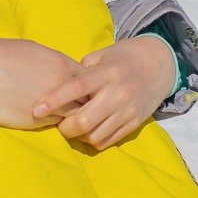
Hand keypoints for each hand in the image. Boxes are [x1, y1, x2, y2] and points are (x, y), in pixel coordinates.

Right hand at [0, 38, 85, 130]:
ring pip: (75, 117)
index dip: (87, 86)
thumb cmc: (0, 55)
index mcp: (61, 64)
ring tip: (69, 119)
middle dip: (86, 104)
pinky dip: (58, 125)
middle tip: (80, 107)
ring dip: (73, 118)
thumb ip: (55, 62)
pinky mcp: (36, 122)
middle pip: (88, 100)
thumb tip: (64, 71)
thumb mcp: (33, 50)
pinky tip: (52, 121)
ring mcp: (50, 106)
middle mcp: (61, 86)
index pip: (89, 80)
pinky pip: (56, 126)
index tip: (81, 90)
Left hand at [32, 35, 175, 149]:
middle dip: (64, 128)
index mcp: (106, 74)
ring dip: (78, 136)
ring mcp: (127, 111)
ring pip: (95, 135)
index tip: (36, 109)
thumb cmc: (124, 57)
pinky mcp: (135, 123)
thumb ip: (81, 71)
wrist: (161, 64)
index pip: (75, 88)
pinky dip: (94, 140)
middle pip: (84, 121)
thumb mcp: (102, 56)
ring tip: (72, 128)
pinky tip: (89, 132)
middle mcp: (117, 94)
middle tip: (57, 124)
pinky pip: (109, 141)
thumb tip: (59, 86)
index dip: (53, 100)